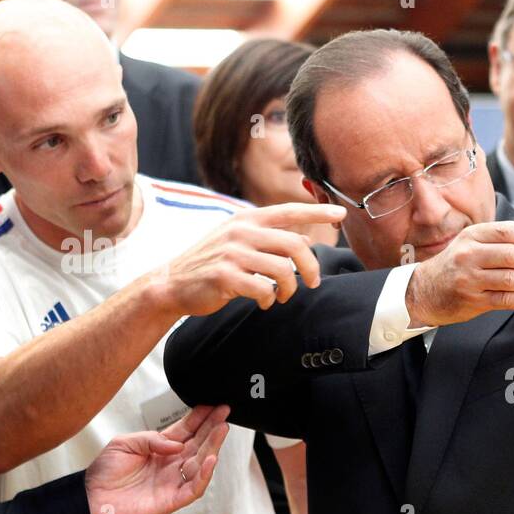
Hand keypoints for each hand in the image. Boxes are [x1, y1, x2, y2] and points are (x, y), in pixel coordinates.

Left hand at [85, 406, 230, 513]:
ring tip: (222, 429)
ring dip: (213, 446)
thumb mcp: (124, 443)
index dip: (200, 418)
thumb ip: (151, 438)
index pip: (186, 430)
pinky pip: (195, 486)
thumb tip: (177, 444)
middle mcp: (171, 464)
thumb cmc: (103, 474)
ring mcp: (174, 481)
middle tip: (225, 412)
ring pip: (201, 462)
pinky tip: (211, 459)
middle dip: (213, 427)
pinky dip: (205, 474)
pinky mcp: (173, 499)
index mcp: (160, 449)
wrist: (90, 500)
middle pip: (198, 443)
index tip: (212, 405)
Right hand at [151, 203, 346, 317]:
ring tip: (281, 296)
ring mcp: (232, 253)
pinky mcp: (225, 276)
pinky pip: (265, 289)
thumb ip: (267, 238)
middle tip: (311, 283)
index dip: (317, 213)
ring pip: (283, 270)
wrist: (173, 283)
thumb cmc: (212, 263)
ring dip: (289, 289)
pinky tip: (264, 302)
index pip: (289, 211)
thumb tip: (303, 241)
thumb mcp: (238, 240)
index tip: (340, 213)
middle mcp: (241, 231)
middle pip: (296, 245)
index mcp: (247, 219)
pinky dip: (270, 299)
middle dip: (311, 268)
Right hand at [405, 221, 513, 327]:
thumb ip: (504, 239)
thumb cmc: (456, 265)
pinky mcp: (475, 301)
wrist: (425, 290)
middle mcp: (470, 255)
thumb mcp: (473, 242)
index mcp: (472, 236)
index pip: (508, 231)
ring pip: (513, 279)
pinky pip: (508, 300)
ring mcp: (471, 279)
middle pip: (513, 255)